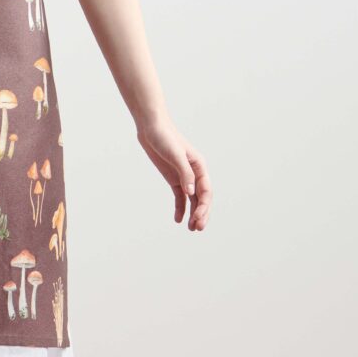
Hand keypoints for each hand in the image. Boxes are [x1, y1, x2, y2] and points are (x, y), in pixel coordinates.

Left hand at [136, 114, 211, 230]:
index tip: (198, 218)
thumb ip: (184, 173)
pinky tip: (178, 219)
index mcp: (199, 166)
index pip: (206, 191)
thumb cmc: (164, 137)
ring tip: (191, 229)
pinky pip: (180, 197)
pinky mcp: (173, 178)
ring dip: (193, 213)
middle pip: (202, 198)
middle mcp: (194, 173)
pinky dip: (180, 208)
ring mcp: (183, 176)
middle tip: (197, 229)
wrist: (150, 127)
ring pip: (192, 199)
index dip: (204, 206)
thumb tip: (192, 193)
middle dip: (201, 214)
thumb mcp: (175, 154)